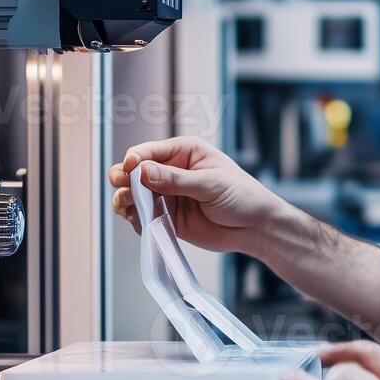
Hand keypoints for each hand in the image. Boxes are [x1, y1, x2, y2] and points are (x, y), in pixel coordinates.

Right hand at [108, 136, 290, 254]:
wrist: (256, 227)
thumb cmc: (242, 196)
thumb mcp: (210, 184)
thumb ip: (175, 180)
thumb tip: (143, 171)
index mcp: (183, 151)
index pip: (147, 152)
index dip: (133, 161)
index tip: (129, 171)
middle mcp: (171, 171)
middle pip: (134, 172)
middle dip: (124, 180)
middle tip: (124, 191)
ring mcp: (167, 195)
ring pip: (134, 195)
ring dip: (126, 200)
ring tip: (127, 208)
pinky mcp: (167, 217)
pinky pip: (143, 216)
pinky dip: (136, 219)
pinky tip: (138, 222)